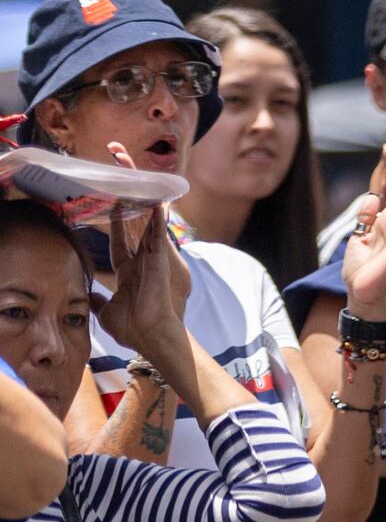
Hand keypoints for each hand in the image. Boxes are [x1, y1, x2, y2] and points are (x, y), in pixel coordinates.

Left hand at [91, 200, 191, 370]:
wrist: (149, 337)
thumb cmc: (132, 329)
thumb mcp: (106, 312)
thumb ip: (98, 301)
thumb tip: (89, 296)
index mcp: (130, 274)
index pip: (122, 243)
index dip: (117, 225)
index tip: (113, 207)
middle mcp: (143, 265)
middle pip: (137, 229)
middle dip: (132, 207)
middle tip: (128, 189)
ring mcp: (153, 263)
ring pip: (149, 228)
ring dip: (146, 206)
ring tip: (143, 184)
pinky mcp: (161, 263)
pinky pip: (159, 236)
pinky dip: (159, 219)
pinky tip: (158, 201)